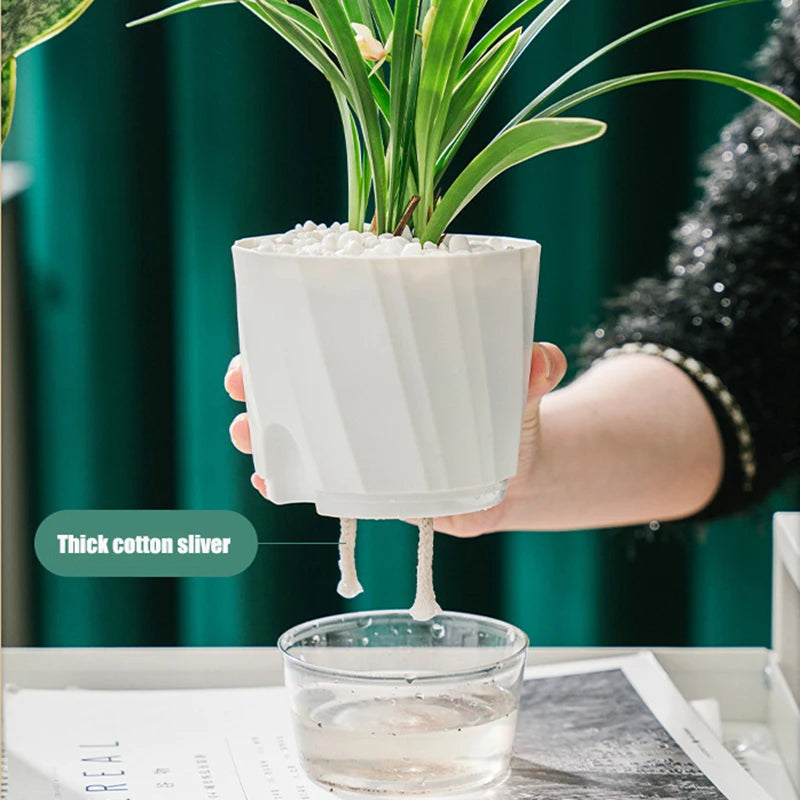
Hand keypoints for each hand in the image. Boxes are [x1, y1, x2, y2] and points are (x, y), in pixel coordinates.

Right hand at [224, 343, 567, 534]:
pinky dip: (289, 483)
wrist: (514, 477)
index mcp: (390, 362)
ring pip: (297, 431)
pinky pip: (317, 482)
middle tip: (240, 381)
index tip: (264, 323)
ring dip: (262, 432)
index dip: (294, 326)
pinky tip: (271, 485)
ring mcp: (359, 444)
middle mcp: (364, 399)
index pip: (334, 335)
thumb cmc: (507, 415)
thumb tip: (543, 358)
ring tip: (248, 435)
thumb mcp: (518, 388)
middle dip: (259, 378)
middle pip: (298, 380)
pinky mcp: (364, 487)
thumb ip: (533, 371)